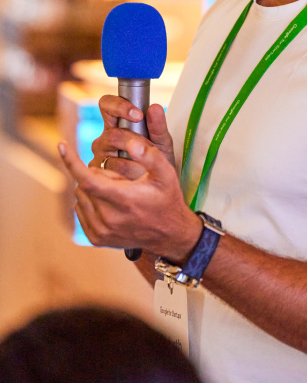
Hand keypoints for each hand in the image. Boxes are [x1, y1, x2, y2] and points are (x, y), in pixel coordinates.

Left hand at [59, 137, 201, 260]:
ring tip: (117, 192)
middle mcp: (108, 219)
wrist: (168, 233)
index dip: (71, 161)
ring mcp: (101, 231)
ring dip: (92, 188)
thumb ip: (150, 155)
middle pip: (83, 185)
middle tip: (120, 179)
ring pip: (79, 197)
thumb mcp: (166, 173)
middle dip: (96, 175)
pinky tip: (109, 202)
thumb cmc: (167, 199)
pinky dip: (89, 202)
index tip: (61, 145)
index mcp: (123, 200)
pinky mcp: (96, 238)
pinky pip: (80, 211)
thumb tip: (132, 143)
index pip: (87, 179)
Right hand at [89, 96, 175, 179]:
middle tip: (150, 149)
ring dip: (134, 162)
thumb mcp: (162, 142)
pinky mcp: (98, 176)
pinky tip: (138, 176)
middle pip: (112, 135)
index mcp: (116, 124)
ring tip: (148, 166)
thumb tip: (155, 107)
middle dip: (134, 141)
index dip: (118, 106)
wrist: (159, 186)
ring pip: (111, 157)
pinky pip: (111, 175)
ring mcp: (99, 158)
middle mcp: (104, 139)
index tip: (138, 115)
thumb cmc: (157, 159)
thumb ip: (158, 125)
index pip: (106, 104)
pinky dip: (129, 174)